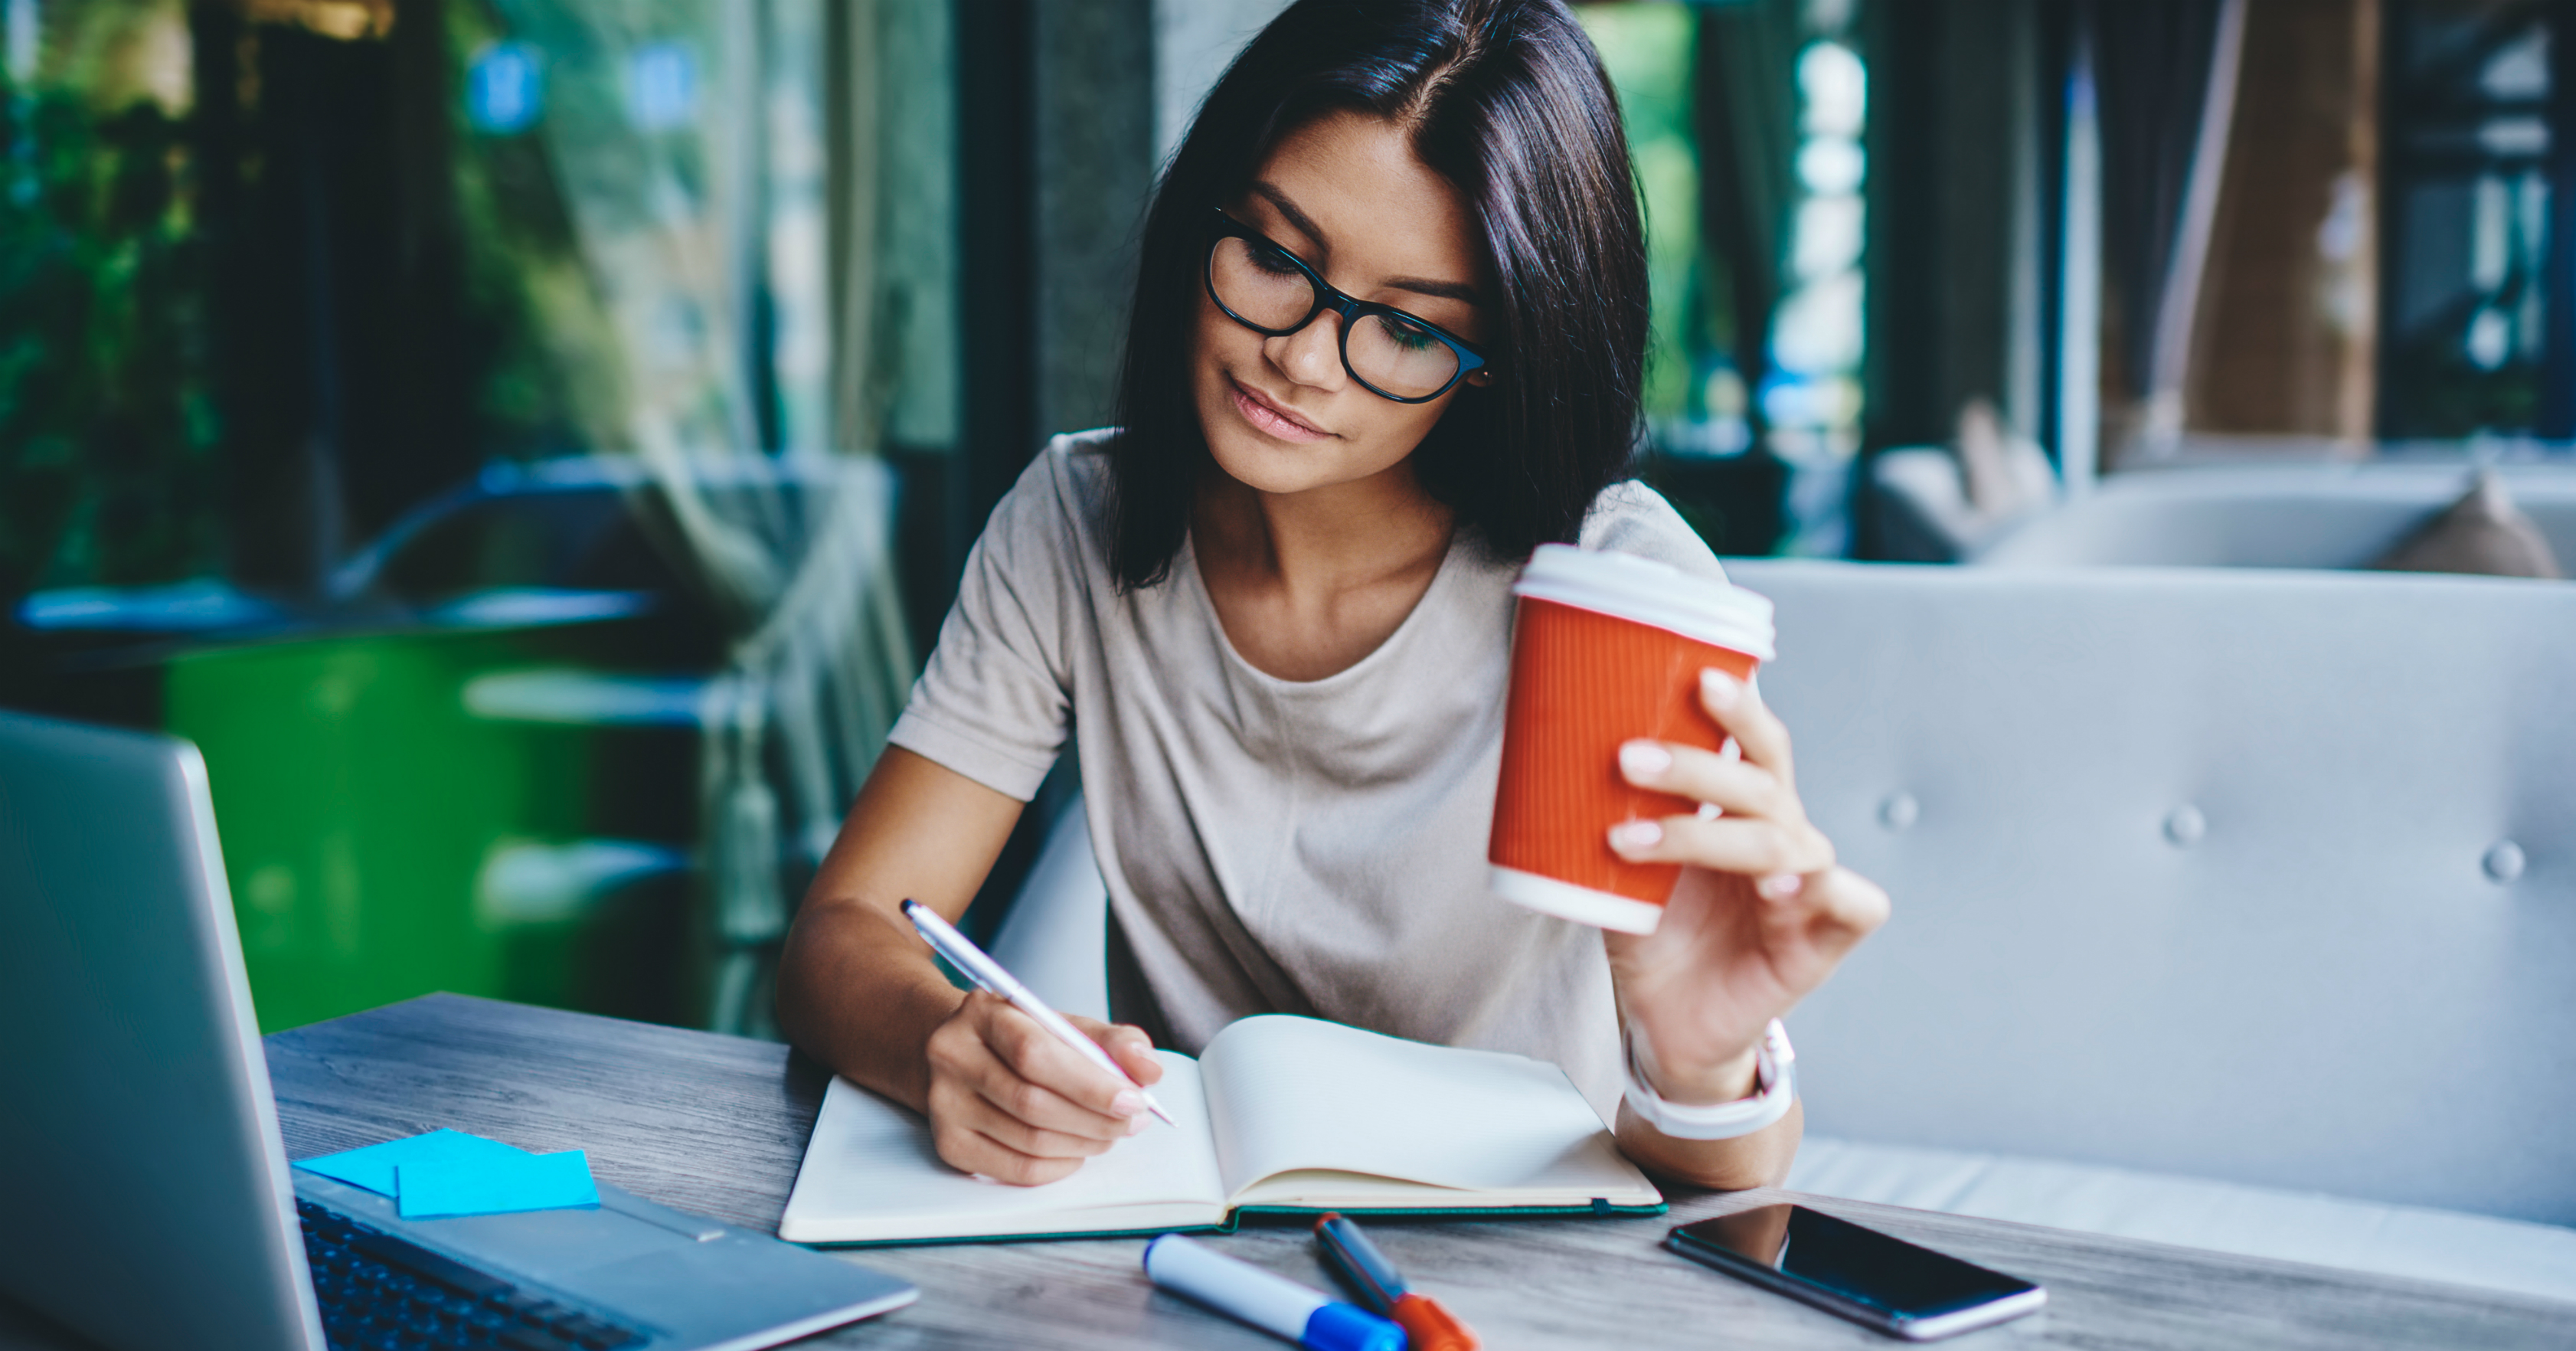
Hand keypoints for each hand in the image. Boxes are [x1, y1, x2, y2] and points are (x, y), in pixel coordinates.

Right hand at [922, 990, 1165, 1184]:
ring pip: (1027, 1140)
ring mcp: (944, 1104)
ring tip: (1111, 1133)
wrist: (958, 1053)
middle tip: (1132, 1121)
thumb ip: (1112, 1042)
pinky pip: (1015, 1169)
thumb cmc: (1019, 1039)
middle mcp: (952, 1057)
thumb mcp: (1063, 1025)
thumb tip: (1149, 1070)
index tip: (1133, 1098)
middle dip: (1094, 1119)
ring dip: (1083, 1143)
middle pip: (1031, 1102)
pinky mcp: (949, 1144)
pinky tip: (1078, 1150)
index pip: (1034, 1053)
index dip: (1089, 1083)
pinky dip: (1059, 1166)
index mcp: (982, 1013)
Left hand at [1603, 668, 1888, 1104]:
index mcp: (1743, 810)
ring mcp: (1807, 888)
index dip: (1738, 707)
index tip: (1696, 677)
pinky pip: (1852, 901)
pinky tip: (1772, 888)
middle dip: (1697, 766)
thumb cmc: (1653, 937)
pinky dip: (1816, 887)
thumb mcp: (1618, 868)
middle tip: (1628, 758)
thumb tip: (1548, 752)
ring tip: (1631, 840)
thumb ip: (1605, 817)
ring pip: (1782, 839)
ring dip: (1704, 834)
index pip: (1754, 743)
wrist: (1666, 1025)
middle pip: (1763, 781)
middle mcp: (1780, 838)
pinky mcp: (1823, 940)